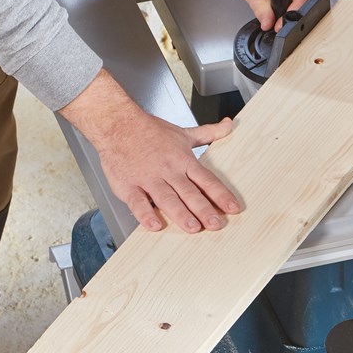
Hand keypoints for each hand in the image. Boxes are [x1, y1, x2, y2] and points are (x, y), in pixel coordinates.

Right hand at [58, 70, 240, 232]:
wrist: (119, 124)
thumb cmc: (150, 130)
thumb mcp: (184, 132)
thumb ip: (208, 132)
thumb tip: (228, 125)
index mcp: (183, 160)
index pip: (206, 179)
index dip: (221, 194)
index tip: (234, 208)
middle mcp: (168, 170)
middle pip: (189, 192)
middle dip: (204, 209)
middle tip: (216, 225)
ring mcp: (148, 179)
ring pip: (167, 198)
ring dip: (180, 214)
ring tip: (193, 228)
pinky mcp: (129, 186)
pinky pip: (138, 202)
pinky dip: (145, 214)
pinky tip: (155, 226)